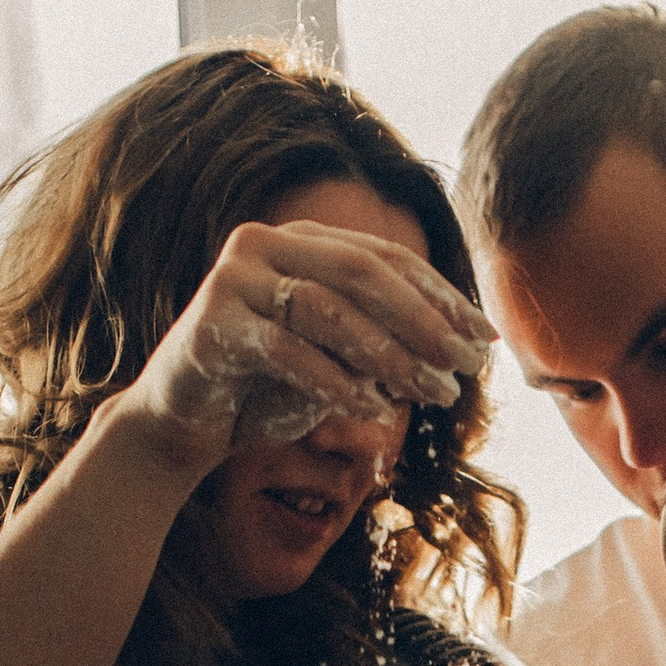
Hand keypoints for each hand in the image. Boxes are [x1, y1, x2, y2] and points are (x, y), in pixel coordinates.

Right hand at [112, 221, 494, 475]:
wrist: (181, 424)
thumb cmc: (266, 391)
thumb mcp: (337, 364)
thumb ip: (385, 346)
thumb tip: (465, 349)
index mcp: (302, 241)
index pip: (385, 258)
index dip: (441, 296)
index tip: (484, 340)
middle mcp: (266, 244)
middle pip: (362, 272)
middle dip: (425, 320)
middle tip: (468, 365)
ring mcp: (235, 277)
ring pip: (328, 309)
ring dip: (390, 356)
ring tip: (434, 394)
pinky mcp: (211, 322)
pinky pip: (287, 351)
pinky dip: (335, 383)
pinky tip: (376, 412)